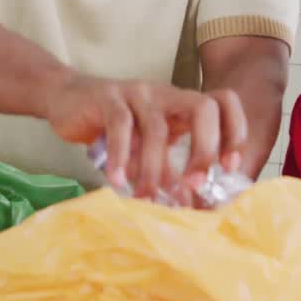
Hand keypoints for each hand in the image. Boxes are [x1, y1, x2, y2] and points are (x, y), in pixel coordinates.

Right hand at [44, 73, 247, 197]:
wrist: (67, 99)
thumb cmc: (114, 128)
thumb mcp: (147, 148)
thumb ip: (167, 171)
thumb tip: (186, 207)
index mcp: (182, 104)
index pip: (223, 102)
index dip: (234, 130)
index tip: (229, 166)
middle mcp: (166, 94)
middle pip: (202, 108)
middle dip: (204, 149)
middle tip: (193, 185)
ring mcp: (138, 93)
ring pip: (157, 128)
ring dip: (154, 169)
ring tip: (147, 199)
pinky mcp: (108, 98)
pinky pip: (120, 126)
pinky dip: (121, 157)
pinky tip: (118, 181)